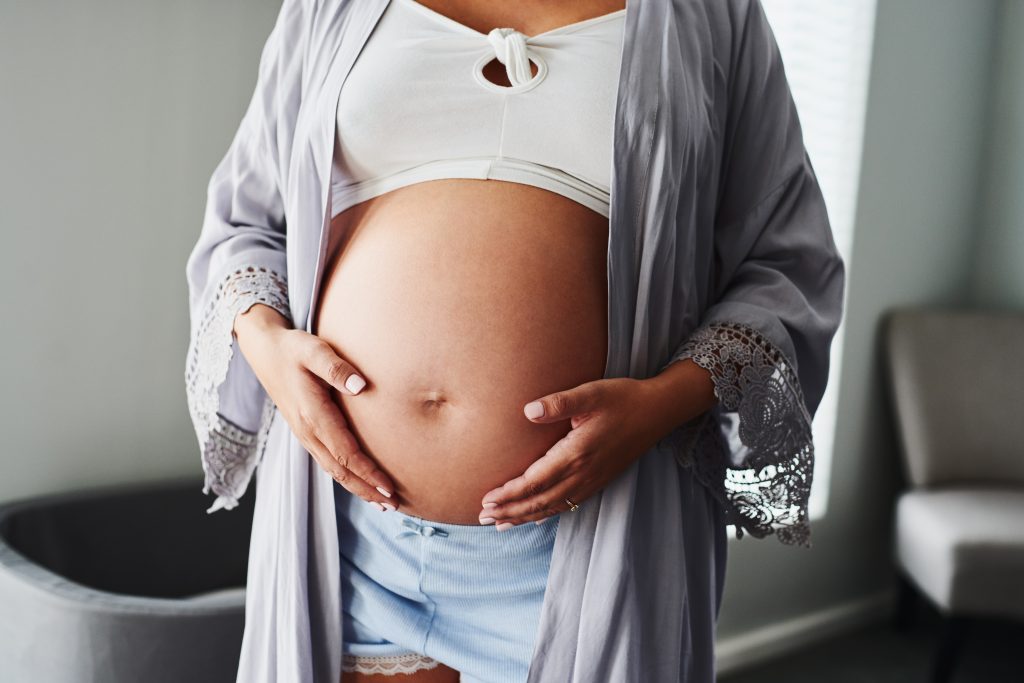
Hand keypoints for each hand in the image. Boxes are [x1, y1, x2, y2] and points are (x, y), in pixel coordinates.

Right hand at [234, 303, 398, 511]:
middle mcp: (307, 431)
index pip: (346, 454)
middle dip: (366, 490)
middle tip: (393, 506)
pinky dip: (345, 476)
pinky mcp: (305, 431)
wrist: (263, 350)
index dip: (368, 474)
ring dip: (357, 488)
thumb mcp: (314, 350)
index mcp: (312, 416)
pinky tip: (359, 481)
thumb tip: (361, 385)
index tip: (389, 488)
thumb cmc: (292, 348)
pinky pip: (327, 462)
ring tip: (381, 502)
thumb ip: (337, 368)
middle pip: (340, 471)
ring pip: (333, 470)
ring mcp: (304, 434)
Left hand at [478, 377, 675, 527]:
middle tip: (482, 517)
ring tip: (499, 524)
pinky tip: (534, 518)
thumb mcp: (591, 393)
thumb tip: (527, 410)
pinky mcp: (599, 480)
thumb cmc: (623, 398)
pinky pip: (568, 504)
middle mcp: (583, 473)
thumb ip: (559, 402)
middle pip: (539, 501)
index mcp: (576, 453)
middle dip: (510, 510)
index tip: (485, 500)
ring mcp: (592, 480)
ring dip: (525, 517)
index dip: (509, 494)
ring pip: (552, 507)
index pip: (534, 482)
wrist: (658, 411)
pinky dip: (547, 514)